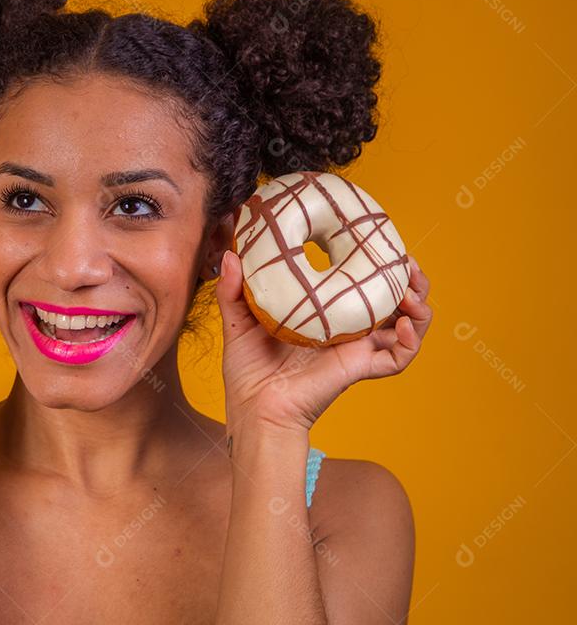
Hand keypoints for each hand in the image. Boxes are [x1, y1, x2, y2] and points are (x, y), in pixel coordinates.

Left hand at [215, 250, 431, 432]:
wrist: (254, 409)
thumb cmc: (247, 371)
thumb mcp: (238, 321)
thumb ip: (234, 289)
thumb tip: (230, 254)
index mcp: (324, 315)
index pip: (358, 285)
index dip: (374, 265)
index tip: (378, 242)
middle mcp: (346, 330)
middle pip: (393, 302)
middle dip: (408, 281)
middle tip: (408, 263)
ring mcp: (356, 349)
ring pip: (406, 327)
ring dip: (419, 306)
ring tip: (414, 290)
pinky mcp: (359, 368)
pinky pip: (398, 358)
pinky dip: (411, 342)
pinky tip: (406, 325)